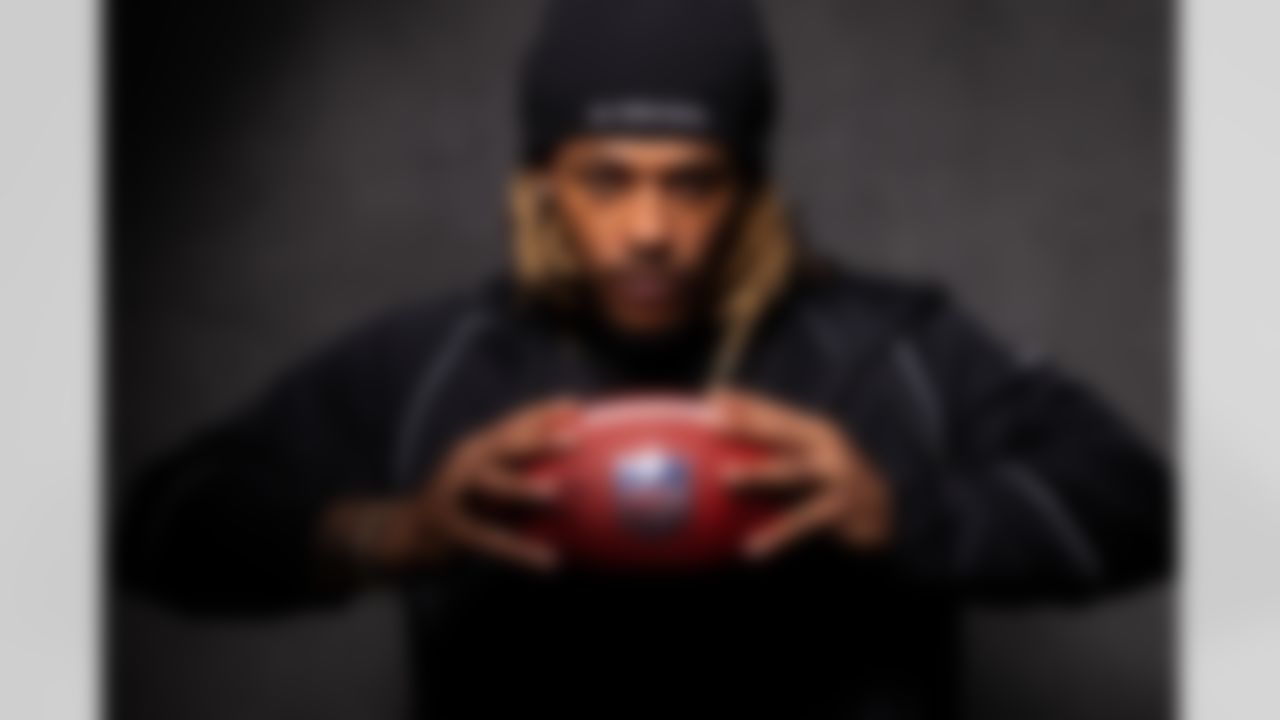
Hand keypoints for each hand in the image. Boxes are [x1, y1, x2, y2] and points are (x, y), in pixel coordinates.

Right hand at [322, 397, 578, 578]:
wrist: (402, 538)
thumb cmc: (462, 511)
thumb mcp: (486, 487)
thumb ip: (520, 479)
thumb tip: (575, 482)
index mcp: (476, 449)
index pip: (512, 423)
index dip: (542, 412)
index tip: (576, 405)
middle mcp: (464, 464)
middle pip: (503, 445)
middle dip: (539, 438)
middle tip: (576, 439)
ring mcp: (452, 494)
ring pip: (489, 486)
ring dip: (523, 487)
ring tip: (558, 494)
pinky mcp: (448, 529)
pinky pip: (488, 540)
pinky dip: (520, 552)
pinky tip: (551, 564)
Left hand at [709, 389, 892, 560]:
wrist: (881, 518)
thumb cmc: (829, 491)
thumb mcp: (807, 466)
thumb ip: (775, 457)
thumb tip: (718, 464)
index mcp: (816, 432)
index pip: (776, 413)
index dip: (747, 402)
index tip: (712, 396)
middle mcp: (828, 447)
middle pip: (782, 431)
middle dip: (748, 423)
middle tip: (711, 423)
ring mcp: (838, 475)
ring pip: (792, 472)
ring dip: (759, 473)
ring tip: (726, 478)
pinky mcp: (842, 507)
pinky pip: (804, 522)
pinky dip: (778, 534)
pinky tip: (751, 550)